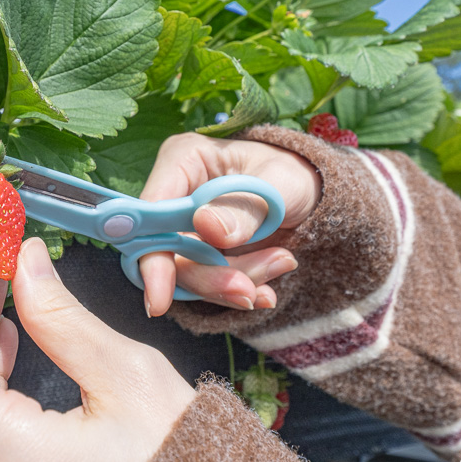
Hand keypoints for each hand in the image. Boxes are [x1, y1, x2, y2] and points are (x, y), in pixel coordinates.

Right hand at [140, 133, 321, 316]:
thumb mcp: (280, 184)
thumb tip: (206, 227)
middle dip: (208, 278)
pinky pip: (207, 283)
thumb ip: (244, 207)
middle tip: (249, 291)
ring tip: (280, 263)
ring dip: (234, 282)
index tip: (158, 300)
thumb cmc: (292, 175)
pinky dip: (238, 290)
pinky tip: (266, 290)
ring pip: (190, 274)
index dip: (152, 257)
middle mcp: (174, 194)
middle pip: (166, 252)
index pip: (151, 212)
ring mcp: (184, 227)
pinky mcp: (198, 253)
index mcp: (182, 161)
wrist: (309, 196)